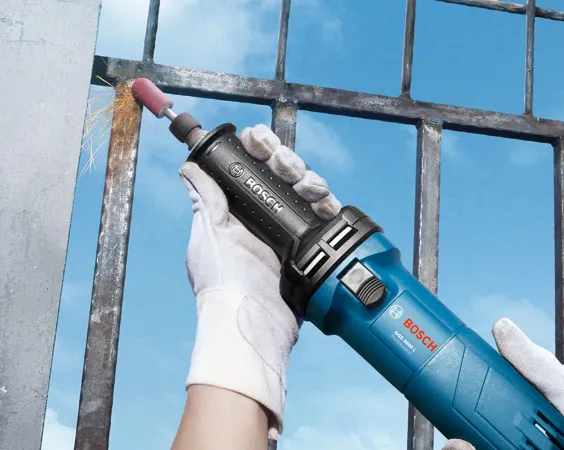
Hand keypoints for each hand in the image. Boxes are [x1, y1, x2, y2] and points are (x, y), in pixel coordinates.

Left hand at [180, 124, 340, 439]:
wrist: (254, 323)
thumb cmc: (225, 284)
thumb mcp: (210, 234)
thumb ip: (205, 199)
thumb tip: (189, 167)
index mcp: (238, 212)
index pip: (252, 168)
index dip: (260, 149)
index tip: (262, 142)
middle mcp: (264, 221)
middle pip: (284, 177)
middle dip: (289, 164)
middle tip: (288, 166)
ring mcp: (289, 234)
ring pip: (308, 194)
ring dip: (311, 182)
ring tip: (311, 189)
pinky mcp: (312, 249)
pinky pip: (326, 220)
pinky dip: (329, 208)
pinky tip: (326, 205)